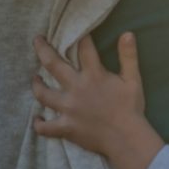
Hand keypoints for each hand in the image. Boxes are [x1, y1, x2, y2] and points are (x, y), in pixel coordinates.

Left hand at [32, 33, 163, 168]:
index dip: (80, 38)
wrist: (126, 138)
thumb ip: (128, 56)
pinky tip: (37, 120)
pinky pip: (46, 127)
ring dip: (36, 85)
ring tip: (35, 79)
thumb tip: (127, 33)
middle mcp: (76, 88)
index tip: (74, 30)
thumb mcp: (133, 80)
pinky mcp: (65, 127)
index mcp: (93, 75)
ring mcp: (67, 109)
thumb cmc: (131, 108)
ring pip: (43, 94)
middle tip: (37, 40)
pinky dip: (40, 124)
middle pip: (53, 64)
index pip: (84, 49)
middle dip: (42, 49)